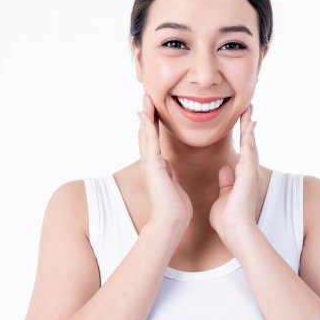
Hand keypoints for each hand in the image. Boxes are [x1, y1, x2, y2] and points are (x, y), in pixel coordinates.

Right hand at [137, 94, 191, 230]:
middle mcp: (150, 163)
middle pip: (145, 134)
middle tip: (145, 98)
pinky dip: (146, 127)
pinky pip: (149, 141)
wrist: (170, 221)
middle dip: (145, 116)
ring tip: (144, 100)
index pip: (153, 141)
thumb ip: (169, 175)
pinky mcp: (152, 166)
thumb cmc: (174, 208)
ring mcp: (149, 164)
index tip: (152, 111)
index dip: (152, 125)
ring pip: (145, 134)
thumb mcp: (173, 185)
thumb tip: (168, 169)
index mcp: (157, 167)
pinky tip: (145, 114)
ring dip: (145, 116)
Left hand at [209, 103, 261, 242]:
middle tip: (248, 108)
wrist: (235, 230)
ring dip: (249, 125)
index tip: (242, 122)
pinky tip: (247, 123)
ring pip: (250, 142)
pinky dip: (248, 135)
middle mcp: (247, 172)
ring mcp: (250, 171)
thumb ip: (226, 183)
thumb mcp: (224, 196)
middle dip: (248, 125)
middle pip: (249, 142)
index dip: (242, 136)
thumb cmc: (228, 219)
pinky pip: (248, 149)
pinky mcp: (248, 172)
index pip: (242, 152)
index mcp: (241, 176)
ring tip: (248, 109)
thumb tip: (225, 170)